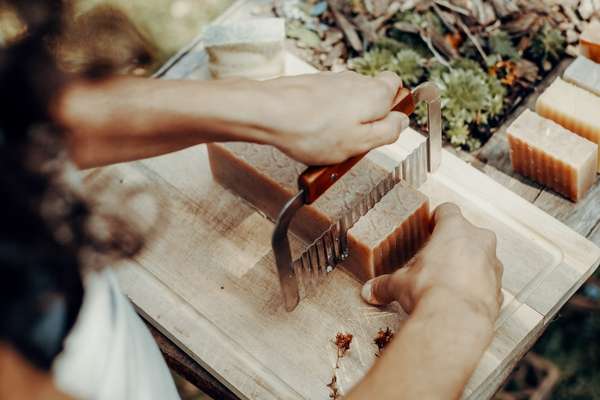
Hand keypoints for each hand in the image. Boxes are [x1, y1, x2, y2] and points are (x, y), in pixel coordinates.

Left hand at [257, 71, 409, 164]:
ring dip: (342, 122)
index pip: (397, 87)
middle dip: (366, 119)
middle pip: (371, 97)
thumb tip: (402, 122)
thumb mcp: (360, 143)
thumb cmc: (312, 131)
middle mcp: (355, 81)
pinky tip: (310, 136)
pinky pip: (325, 105)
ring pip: (347, 102)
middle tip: (353, 142)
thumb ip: (387, 132)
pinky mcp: (311, 86)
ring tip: (326, 144)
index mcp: (375, 93)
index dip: (392, 110)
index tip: (382, 129)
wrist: (269, 113)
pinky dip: (322, 119)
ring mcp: (331, 81)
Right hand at [361, 203, 502, 323]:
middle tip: (435, 258)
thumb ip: (385, 284)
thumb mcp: (399, 284)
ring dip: (468, 265)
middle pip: (467, 233)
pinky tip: (459, 299)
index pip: (447, 210)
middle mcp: (479, 241)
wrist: (456, 320)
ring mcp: (493, 265)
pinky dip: (476, 288)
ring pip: (481, 257)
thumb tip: (371, 291)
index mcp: (454, 229)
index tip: (430, 227)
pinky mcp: (499, 289)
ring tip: (447, 282)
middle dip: (452, 244)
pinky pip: (487, 283)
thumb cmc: (431, 291)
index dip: (437, 218)